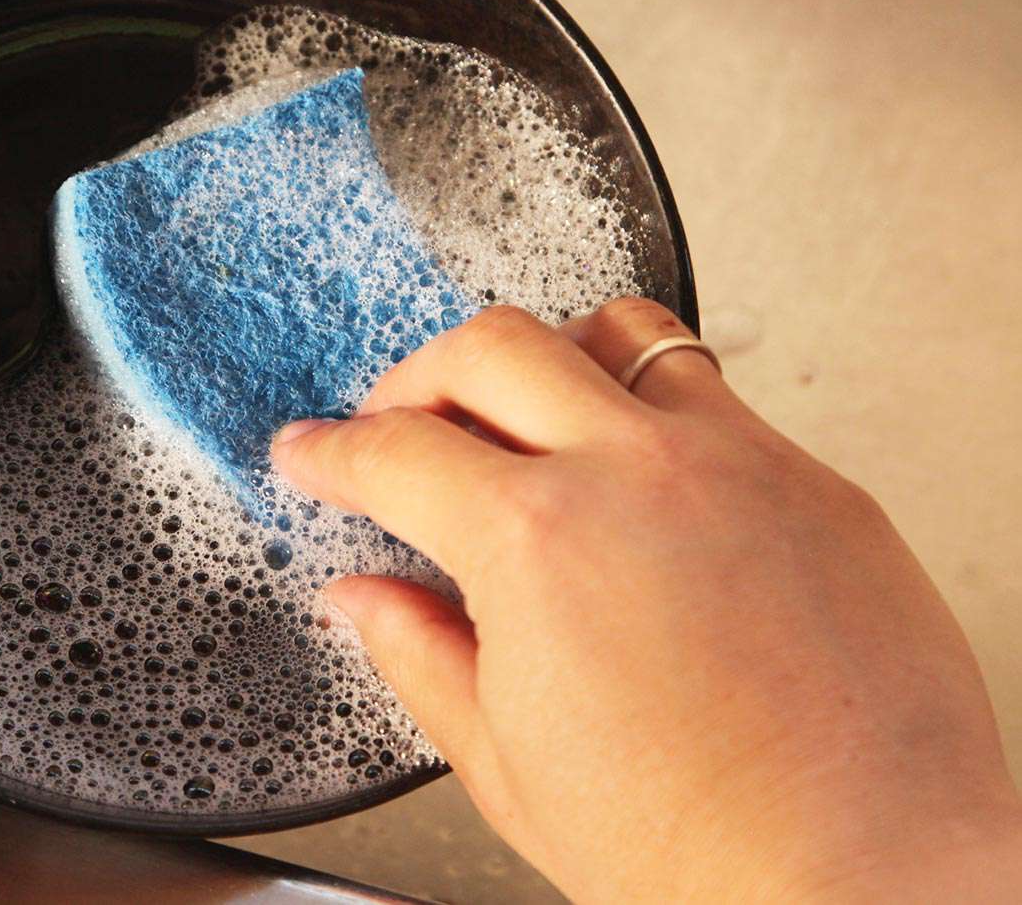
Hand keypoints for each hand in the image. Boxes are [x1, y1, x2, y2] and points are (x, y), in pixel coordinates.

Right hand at [273, 299, 1021, 902]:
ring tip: (525, 409)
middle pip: (492, 346)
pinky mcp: (818, 485)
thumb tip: (362, 601)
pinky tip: (640, 474)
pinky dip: (651, 412)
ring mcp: (739, 463)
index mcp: (535, 541)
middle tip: (398, 425)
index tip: (315, 453)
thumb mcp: (507, 763)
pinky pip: (718, 399)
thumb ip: (418, 654)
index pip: (395, 451)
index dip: (331, 450)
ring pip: (620, 331)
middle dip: (418, 379)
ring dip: (547, 356)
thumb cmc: (696, 851)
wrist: (866, 886)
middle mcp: (637, 472)